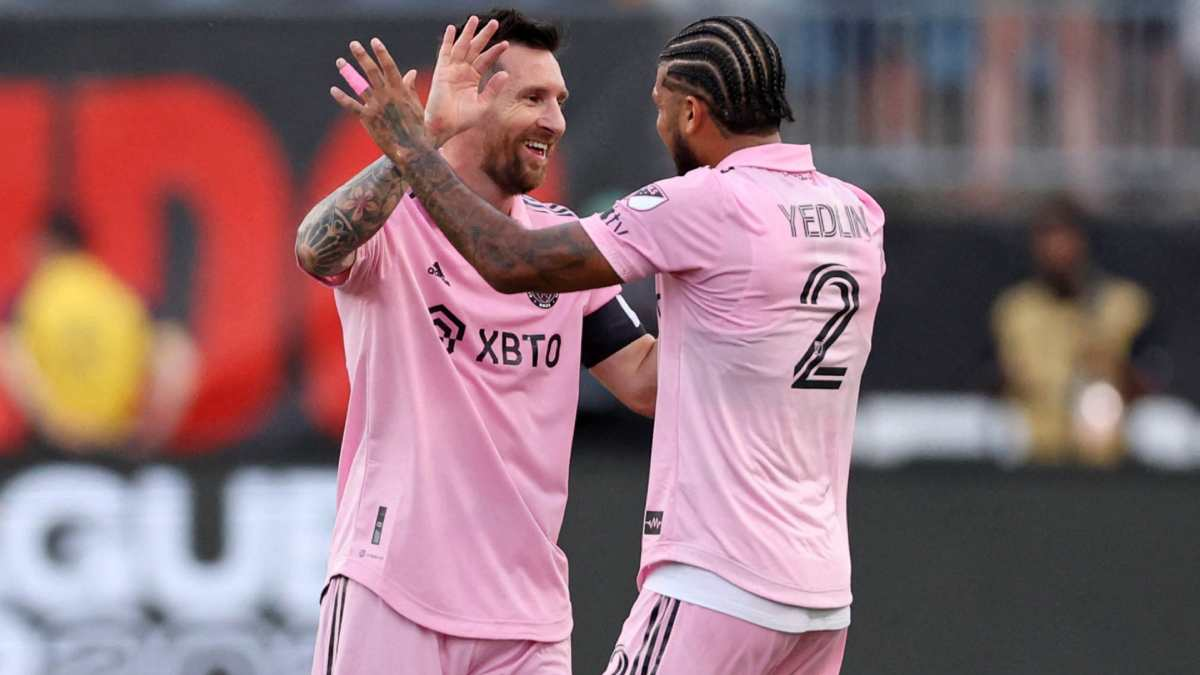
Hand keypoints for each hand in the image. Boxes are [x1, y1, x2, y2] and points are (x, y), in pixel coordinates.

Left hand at [330, 38, 429, 165]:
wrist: (413, 151)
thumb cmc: (418, 130)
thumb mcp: (417, 106)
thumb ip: (410, 88)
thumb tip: (410, 73)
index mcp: (400, 91)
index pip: (390, 67)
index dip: (381, 53)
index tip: (374, 41)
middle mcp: (387, 95)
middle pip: (372, 71)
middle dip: (362, 56)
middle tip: (353, 44)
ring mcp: (376, 106)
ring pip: (359, 85)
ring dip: (349, 72)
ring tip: (340, 62)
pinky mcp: (368, 118)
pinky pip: (352, 106)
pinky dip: (342, 97)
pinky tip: (333, 89)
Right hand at [425, 16, 510, 145]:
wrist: (446, 127)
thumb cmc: (463, 120)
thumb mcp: (484, 105)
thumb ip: (493, 89)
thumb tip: (505, 73)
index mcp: (473, 79)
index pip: (486, 60)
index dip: (495, 51)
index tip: (506, 43)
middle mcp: (462, 71)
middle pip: (475, 49)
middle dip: (484, 36)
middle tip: (495, 23)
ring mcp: (452, 70)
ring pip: (462, 47)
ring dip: (468, 33)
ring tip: (476, 19)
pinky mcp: (441, 71)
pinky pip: (445, 53)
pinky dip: (448, 41)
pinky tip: (452, 29)